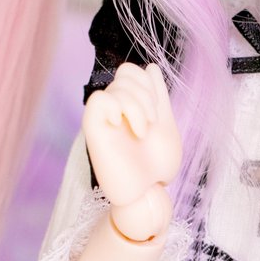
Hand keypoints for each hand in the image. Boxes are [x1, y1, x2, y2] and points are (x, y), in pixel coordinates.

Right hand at [83, 63, 181, 209]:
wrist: (148, 192)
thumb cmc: (156, 165)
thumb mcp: (165, 124)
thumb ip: (158, 96)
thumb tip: (152, 67)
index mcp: (131, 104)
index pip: (132, 71)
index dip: (148, 82)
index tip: (157, 111)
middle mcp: (115, 108)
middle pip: (125, 72)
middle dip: (146, 94)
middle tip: (150, 123)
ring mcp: (103, 118)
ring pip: (116, 86)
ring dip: (137, 107)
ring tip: (142, 132)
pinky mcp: (94, 129)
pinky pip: (98, 99)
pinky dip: (116, 107)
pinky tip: (123, 125)